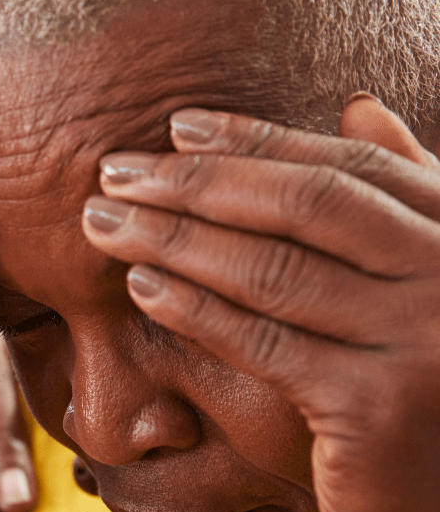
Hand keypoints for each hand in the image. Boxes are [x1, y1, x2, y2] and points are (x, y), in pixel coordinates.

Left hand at [82, 95, 439, 511]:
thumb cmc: (417, 385)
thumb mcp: (422, 279)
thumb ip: (401, 197)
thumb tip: (360, 105)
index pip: (348, 166)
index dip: (256, 140)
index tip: (177, 125)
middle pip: (305, 206)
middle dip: (197, 182)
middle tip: (114, 171)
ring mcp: (423, 341)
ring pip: (273, 271)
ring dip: (173, 239)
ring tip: (104, 222)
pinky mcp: (377, 407)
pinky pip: (263, 343)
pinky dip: (195, 310)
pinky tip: (140, 286)